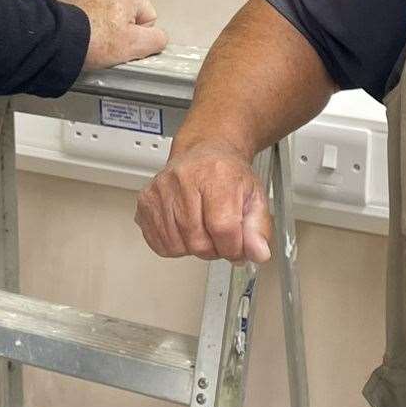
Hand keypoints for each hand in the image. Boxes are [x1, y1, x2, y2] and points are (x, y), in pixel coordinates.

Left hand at [61, 0, 167, 70]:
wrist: (56, 39)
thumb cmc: (96, 41)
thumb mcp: (135, 45)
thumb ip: (156, 40)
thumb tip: (158, 38)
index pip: (149, 18)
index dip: (140, 36)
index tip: (124, 44)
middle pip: (127, 18)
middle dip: (120, 34)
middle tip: (107, 47)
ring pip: (106, 19)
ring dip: (102, 32)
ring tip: (92, 45)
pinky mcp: (70, 4)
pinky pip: (88, 19)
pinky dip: (86, 29)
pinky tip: (80, 39)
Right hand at [135, 141, 271, 263]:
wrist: (204, 152)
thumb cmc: (228, 175)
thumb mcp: (255, 197)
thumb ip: (259, 228)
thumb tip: (258, 253)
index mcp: (216, 175)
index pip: (223, 229)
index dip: (233, 247)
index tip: (237, 245)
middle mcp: (184, 178)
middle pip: (198, 242)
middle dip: (214, 249)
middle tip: (219, 234)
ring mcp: (161, 189)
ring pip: (178, 246)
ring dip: (193, 247)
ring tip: (202, 228)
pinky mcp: (146, 201)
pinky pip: (159, 243)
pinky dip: (175, 245)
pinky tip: (184, 228)